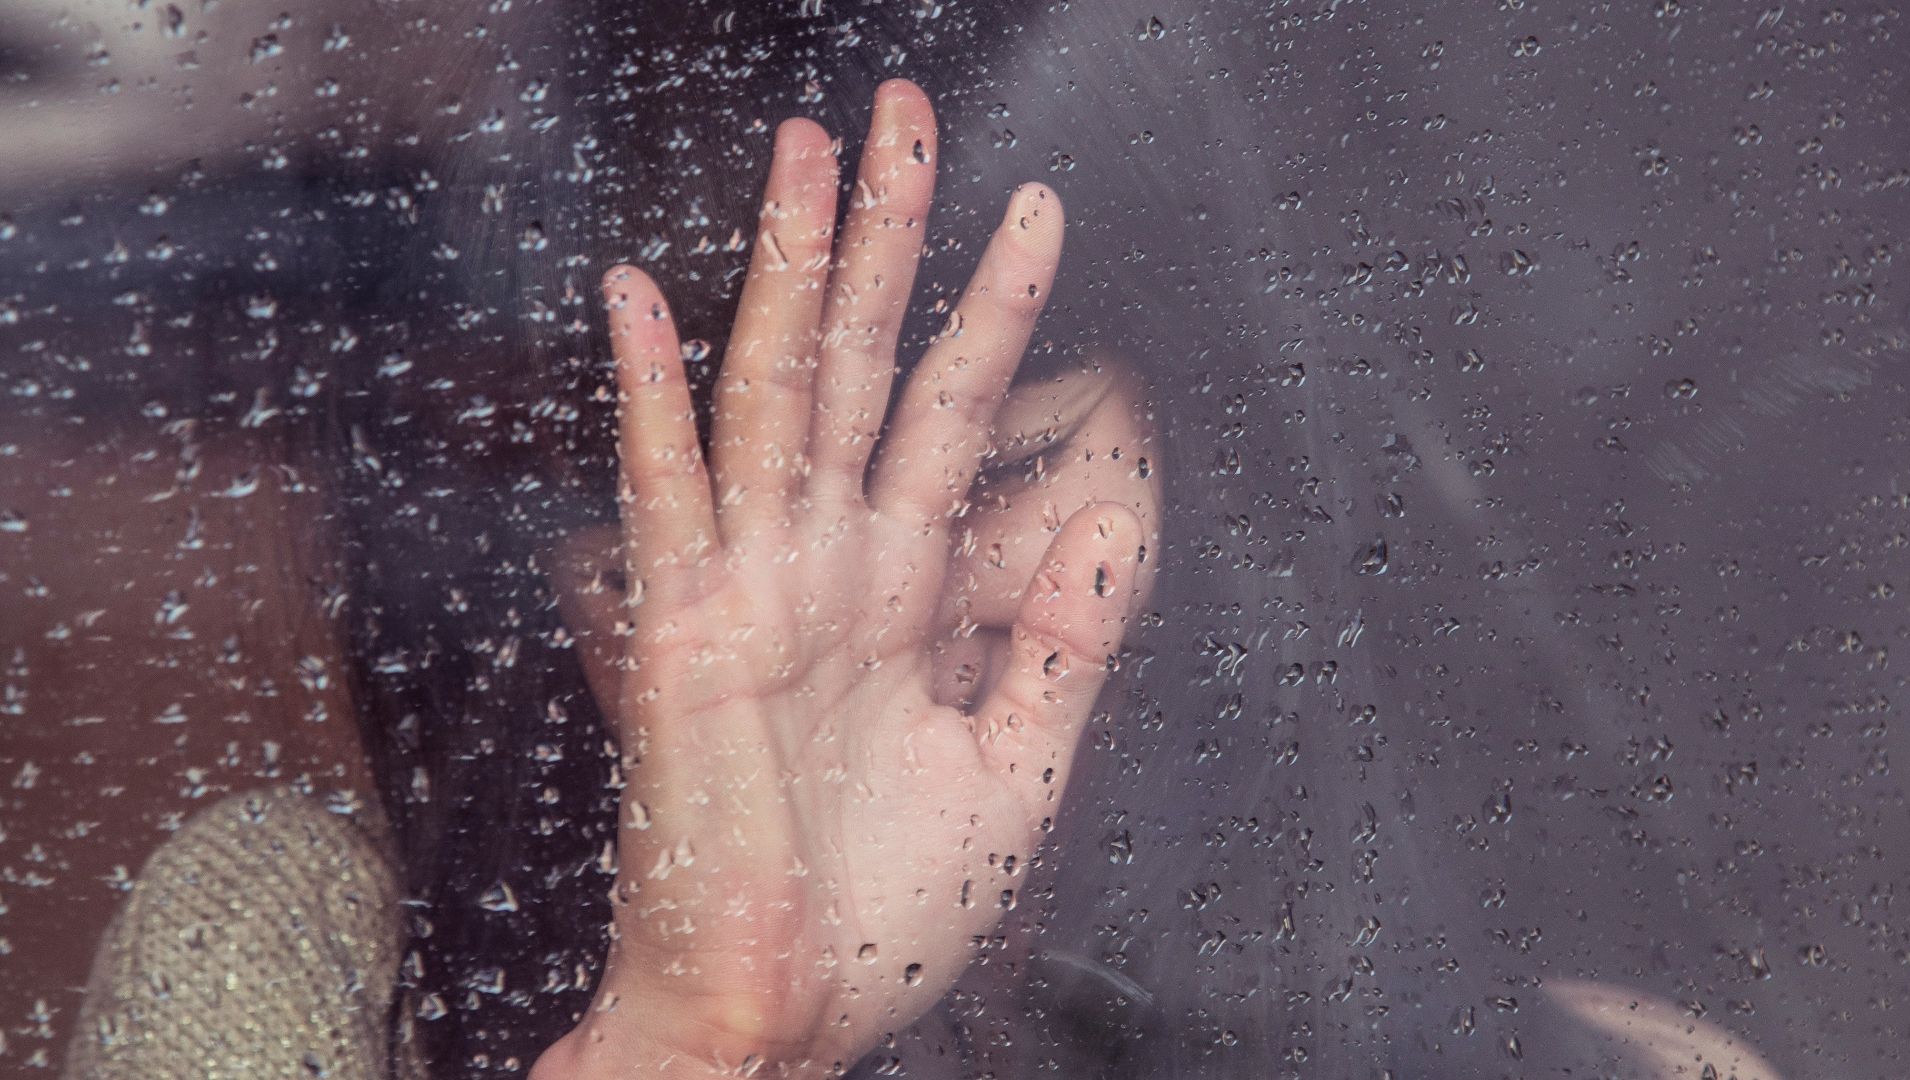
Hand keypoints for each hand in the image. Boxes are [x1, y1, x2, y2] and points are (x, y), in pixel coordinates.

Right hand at [535, 79, 1159, 1078]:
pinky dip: (650, 397)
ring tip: (810, 151)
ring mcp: (749, 592)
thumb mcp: (1013, 767)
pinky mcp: (684, 638)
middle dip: (888, 239)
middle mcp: (821, 571)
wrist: (783, 1021)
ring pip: (775, 397)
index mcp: (895, 598)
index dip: (992, 314)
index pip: (947, 417)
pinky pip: (669, 497)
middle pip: (858, 367)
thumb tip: (1109, 513)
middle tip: (905, 115)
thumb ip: (1063, 641)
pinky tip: (642, 298)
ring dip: (790, 272)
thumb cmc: (878, 917)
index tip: (1036, 213)